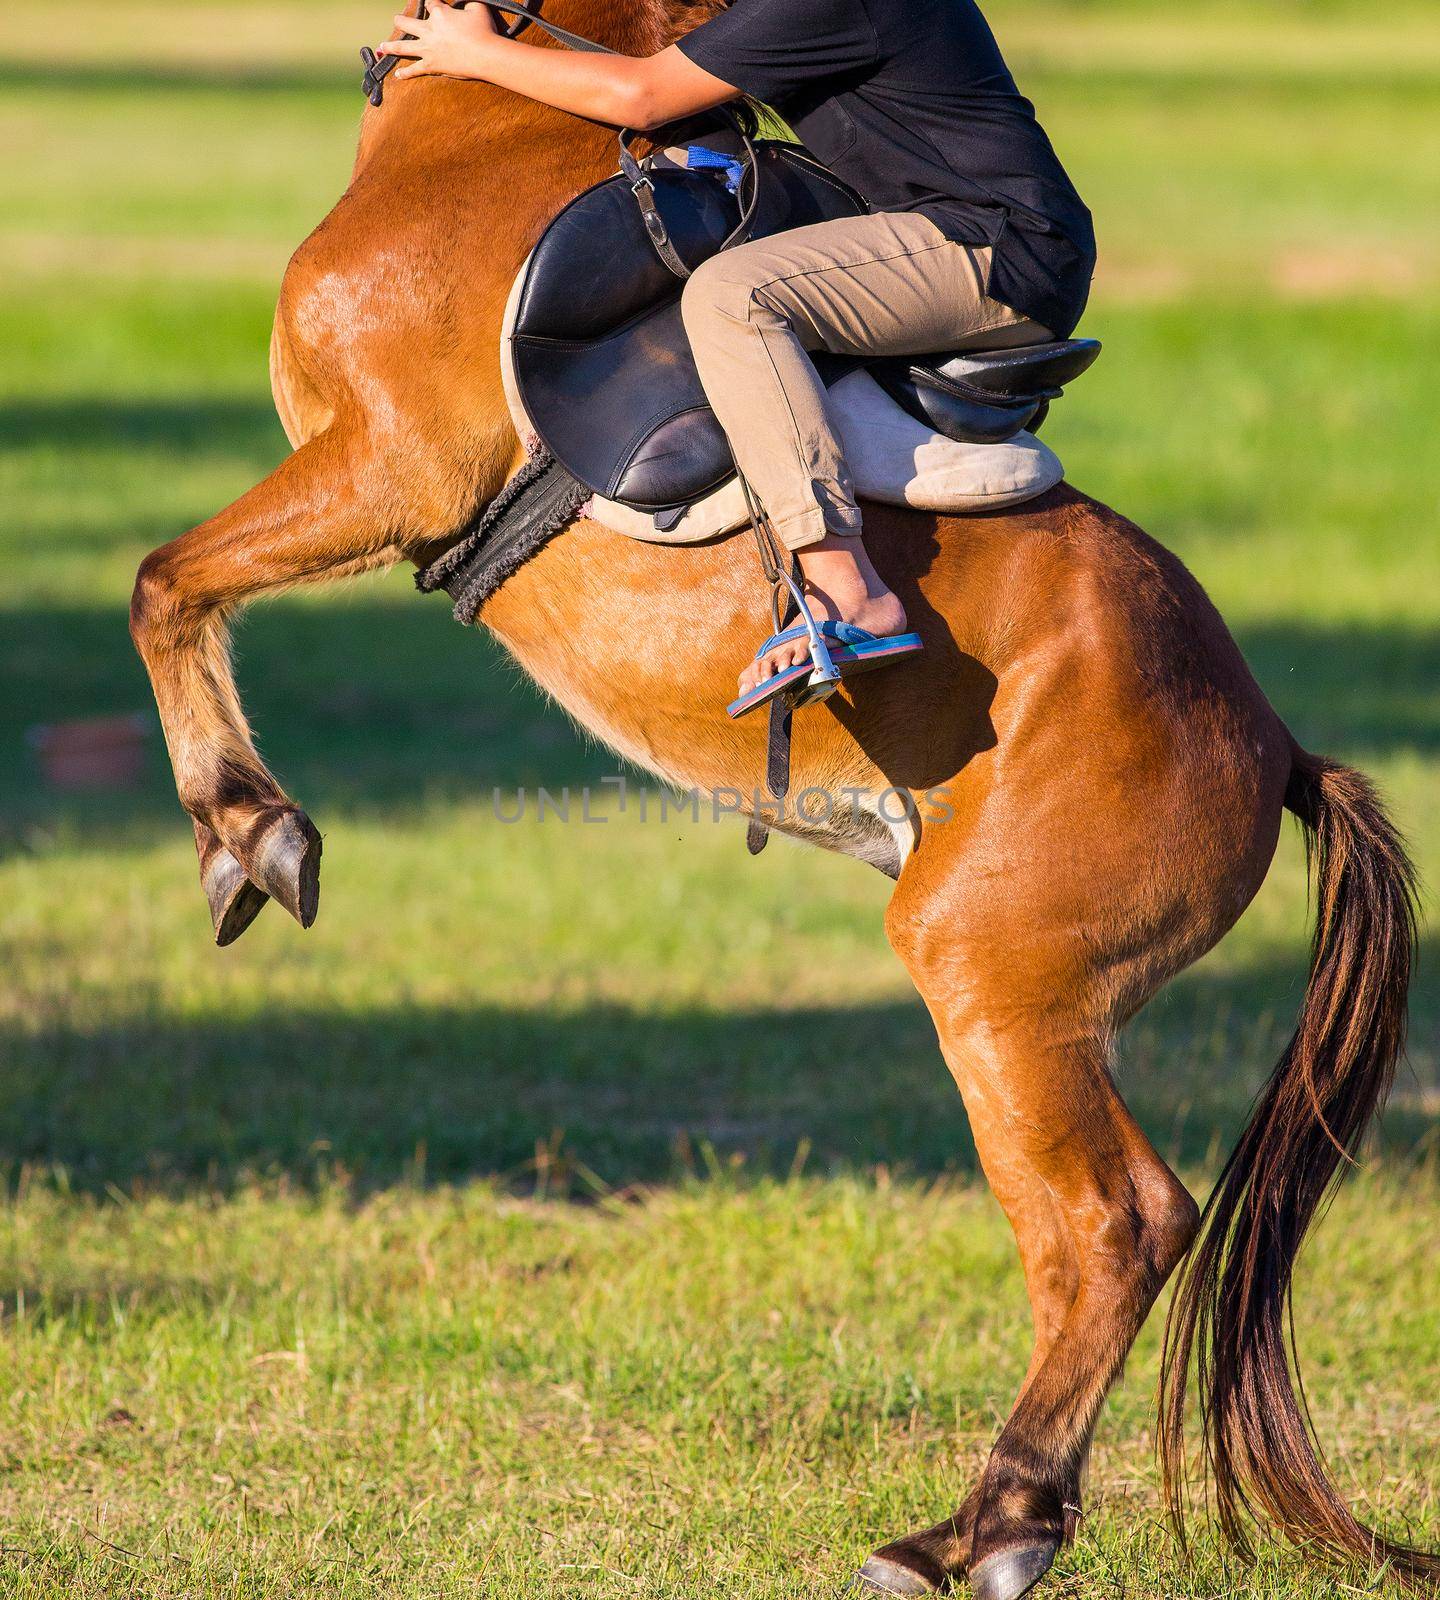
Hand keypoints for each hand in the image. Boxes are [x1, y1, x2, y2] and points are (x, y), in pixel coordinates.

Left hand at [377, 0, 498, 81]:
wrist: (485, 55)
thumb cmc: (484, 30)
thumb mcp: (478, 8)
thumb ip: (469, 2)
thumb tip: (467, 2)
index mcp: (439, 13)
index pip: (429, 4)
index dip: (431, 4)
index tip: (431, 5)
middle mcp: (428, 29)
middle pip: (407, 22)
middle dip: (401, 21)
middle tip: (397, 20)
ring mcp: (427, 49)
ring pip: (403, 46)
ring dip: (391, 46)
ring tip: (382, 47)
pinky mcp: (431, 65)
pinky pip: (415, 70)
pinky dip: (406, 74)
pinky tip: (397, 75)